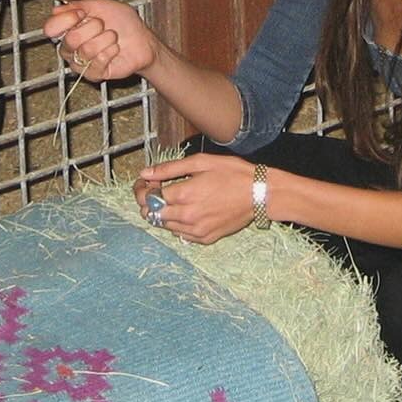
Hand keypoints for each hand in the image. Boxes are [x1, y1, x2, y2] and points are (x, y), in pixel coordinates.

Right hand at [43, 0, 157, 81]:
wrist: (143, 41)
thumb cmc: (123, 23)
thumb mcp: (102, 6)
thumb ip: (79, 6)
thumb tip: (56, 11)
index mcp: (69, 28)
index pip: (51, 28)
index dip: (66, 20)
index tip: (82, 13)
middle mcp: (70, 47)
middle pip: (71, 39)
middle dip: (93, 28)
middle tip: (104, 26)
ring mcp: (80, 63)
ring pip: (86, 50)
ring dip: (106, 39)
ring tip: (113, 37)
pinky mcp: (93, 75)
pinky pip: (97, 62)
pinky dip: (111, 51)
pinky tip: (115, 49)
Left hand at [133, 154, 260, 244]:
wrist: (260, 194)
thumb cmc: (233, 173)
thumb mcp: (201, 162)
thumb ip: (170, 168)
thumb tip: (145, 173)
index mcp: (183, 195)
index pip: (147, 198)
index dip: (142, 189)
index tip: (147, 181)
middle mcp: (186, 217)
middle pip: (151, 214)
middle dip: (148, 201)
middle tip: (158, 189)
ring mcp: (196, 231)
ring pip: (164, 226)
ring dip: (162, 212)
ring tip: (174, 198)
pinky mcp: (205, 239)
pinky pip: (180, 235)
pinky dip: (177, 223)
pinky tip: (187, 210)